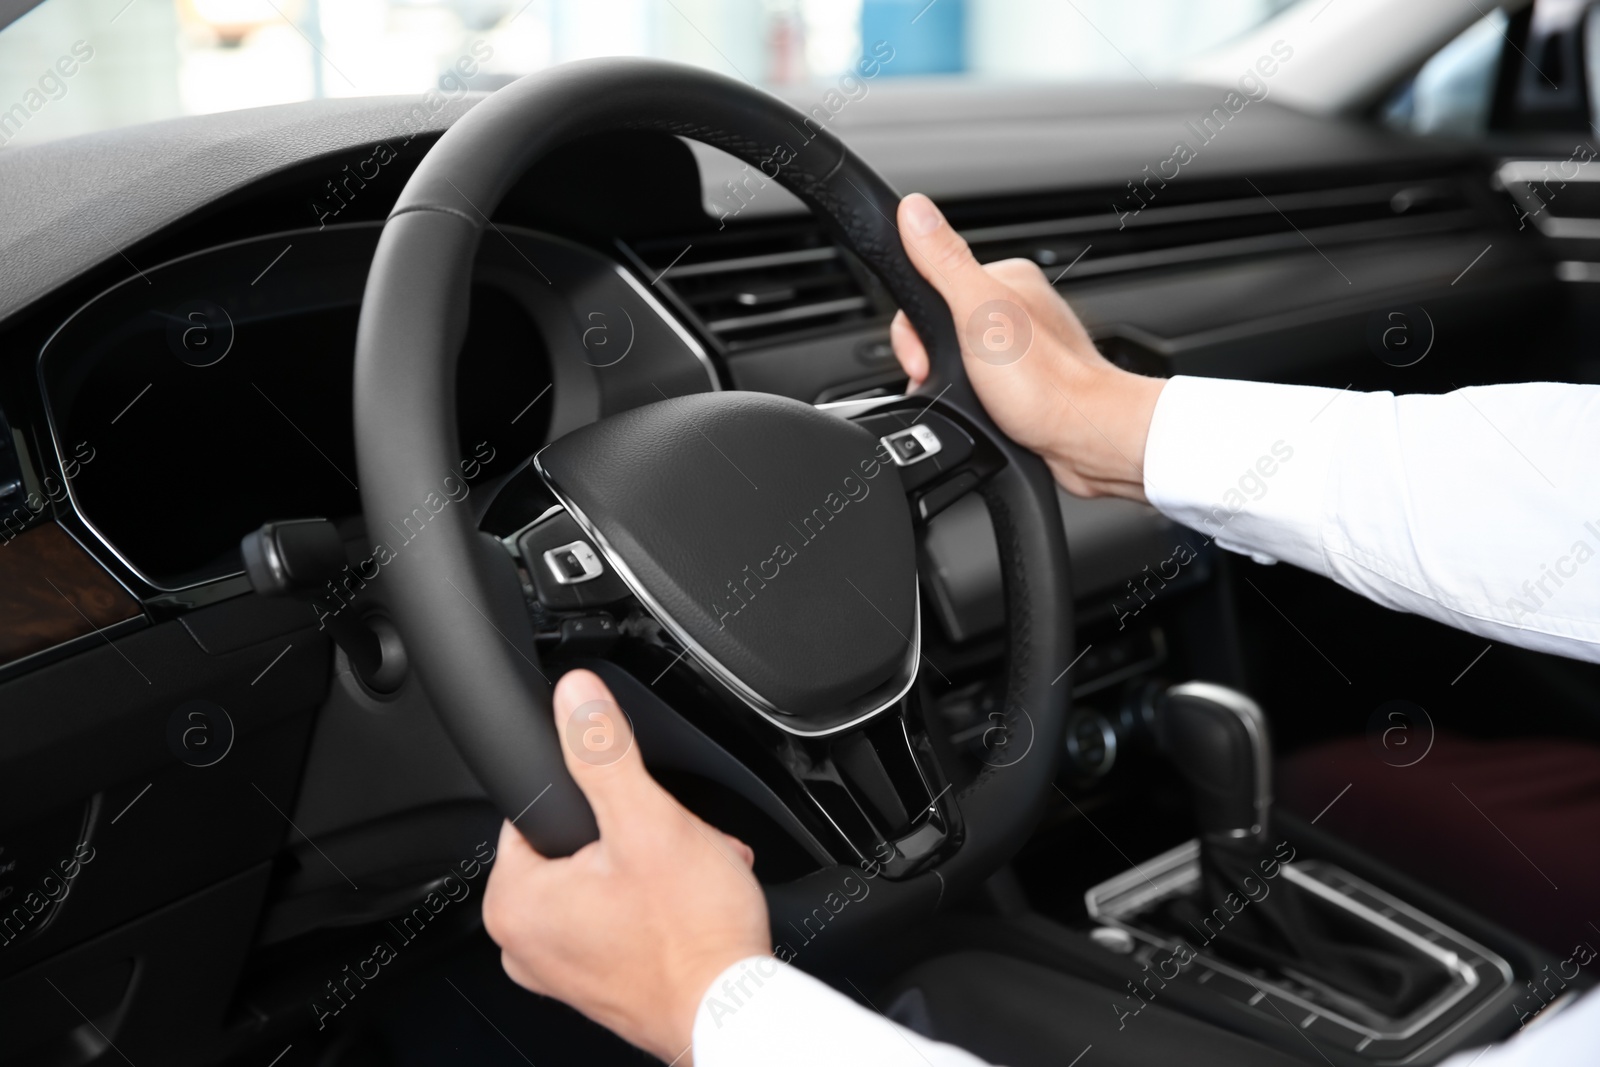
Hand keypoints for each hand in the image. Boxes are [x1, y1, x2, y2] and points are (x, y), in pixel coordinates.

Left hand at [482, 669, 770, 1063]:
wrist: (735, 1014)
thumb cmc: (692, 937)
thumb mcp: (649, 822)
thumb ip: (604, 751)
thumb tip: (575, 695)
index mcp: (514, 902)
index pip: (538, 808)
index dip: (598, 795)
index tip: (639, 813)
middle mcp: (523, 943)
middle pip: (578, 842)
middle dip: (638, 832)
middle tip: (677, 845)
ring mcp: (559, 968)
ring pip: (605, 877)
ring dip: (656, 863)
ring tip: (696, 871)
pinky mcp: (596, 983)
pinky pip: (617, 917)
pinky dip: (656, 903)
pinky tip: (693, 902)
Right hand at [890, 192, 1165, 500]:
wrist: (1089, 442)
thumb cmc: (1047, 385)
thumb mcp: (979, 313)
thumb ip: (943, 261)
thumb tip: (912, 209)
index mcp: (1005, 279)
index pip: (929, 286)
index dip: (916, 329)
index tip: (925, 357)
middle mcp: (1015, 307)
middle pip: (939, 325)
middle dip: (933, 361)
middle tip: (956, 383)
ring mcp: (1020, 346)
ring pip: (955, 358)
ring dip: (951, 383)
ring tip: (976, 401)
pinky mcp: (1022, 382)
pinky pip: (976, 384)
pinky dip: (971, 401)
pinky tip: (986, 411)